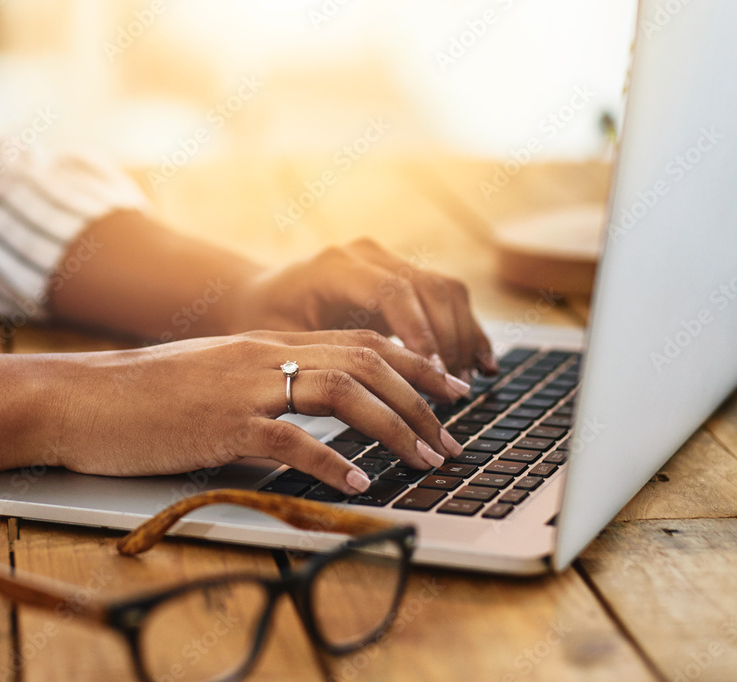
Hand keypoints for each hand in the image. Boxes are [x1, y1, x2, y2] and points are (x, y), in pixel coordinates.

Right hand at [49, 330, 469, 494]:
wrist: (83, 399)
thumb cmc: (145, 395)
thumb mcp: (214, 375)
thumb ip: (263, 383)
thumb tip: (307, 411)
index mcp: (266, 341)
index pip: (357, 341)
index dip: (412, 363)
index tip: (448, 387)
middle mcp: (264, 355)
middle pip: (364, 362)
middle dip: (420, 399)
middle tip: (452, 436)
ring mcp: (244, 387)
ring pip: (341, 393)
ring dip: (394, 427)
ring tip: (425, 459)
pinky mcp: (221, 424)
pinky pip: (291, 440)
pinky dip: (331, 460)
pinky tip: (358, 481)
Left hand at [224, 239, 497, 379]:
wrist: (257, 296)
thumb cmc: (261, 325)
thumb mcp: (279, 343)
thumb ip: (321, 362)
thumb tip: (363, 402)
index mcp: (335, 266)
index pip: (394, 293)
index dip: (420, 335)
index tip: (436, 377)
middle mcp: (366, 255)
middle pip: (428, 290)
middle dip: (449, 344)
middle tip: (454, 394)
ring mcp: (387, 260)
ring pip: (445, 291)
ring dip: (463, 338)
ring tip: (464, 385)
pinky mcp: (401, 274)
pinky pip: (445, 297)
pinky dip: (464, 330)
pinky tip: (479, 364)